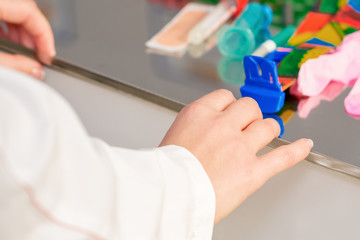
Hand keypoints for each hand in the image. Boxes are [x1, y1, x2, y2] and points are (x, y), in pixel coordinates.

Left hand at [0, 0, 54, 78]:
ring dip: (22, 34)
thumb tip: (36, 70)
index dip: (45, 35)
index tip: (49, 55)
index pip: (29, 11)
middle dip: (34, 38)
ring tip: (22, 55)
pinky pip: (3, 11)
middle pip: (24, 10)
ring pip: (14, 10)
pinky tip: (6, 44)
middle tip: (36, 58)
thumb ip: (12, 64)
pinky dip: (8, 29)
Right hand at [160, 90, 312, 222]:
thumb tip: (209, 127)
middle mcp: (221, 125)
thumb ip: (196, 127)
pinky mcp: (252, 171)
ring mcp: (239, 147)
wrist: (169, 197)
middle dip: (249, 115)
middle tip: (246, 124)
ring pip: (267, 126)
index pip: (224, 96)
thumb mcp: (174, 136)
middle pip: (249, 106)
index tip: (231, 111)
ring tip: (264, 135)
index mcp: (199, 114)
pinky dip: (296, 151)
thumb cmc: (166, 173)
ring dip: (267, 130)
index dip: (230, 105)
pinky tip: (303, 145)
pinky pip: (282, 156)